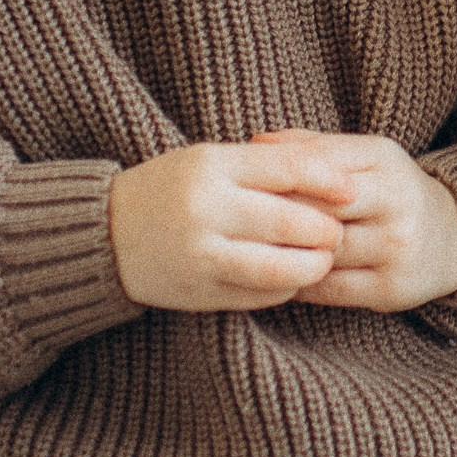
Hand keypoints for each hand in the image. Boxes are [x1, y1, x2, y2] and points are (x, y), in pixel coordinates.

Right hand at [108, 143, 344, 311]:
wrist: (104, 234)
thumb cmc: (170, 189)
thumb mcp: (209, 161)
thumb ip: (265, 165)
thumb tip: (337, 179)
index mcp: (210, 165)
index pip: (288, 168)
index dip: (329, 181)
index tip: (352, 190)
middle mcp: (205, 209)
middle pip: (291, 221)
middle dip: (327, 229)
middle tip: (339, 232)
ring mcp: (202, 254)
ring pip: (280, 266)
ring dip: (314, 265)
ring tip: (324, 260)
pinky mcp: (201, 291)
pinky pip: (261, 295)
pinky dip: (286, 288)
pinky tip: (292, 278)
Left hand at [246, 132, 456, 312]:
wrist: (454, 238)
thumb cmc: (390, 192)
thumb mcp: (362, 157)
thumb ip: (312, 146)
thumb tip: (254, 142)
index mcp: (383, 158)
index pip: (316, 163)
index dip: (276, 178)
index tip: (246, 189)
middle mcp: (396, 200)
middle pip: (316, 209)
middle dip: (275, 219)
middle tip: (240, 226)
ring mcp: (396, 246)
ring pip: (320, 251)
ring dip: (283, 255)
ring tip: (254, 252)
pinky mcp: (392, 288)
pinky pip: (329, 289)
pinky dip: (298, 283)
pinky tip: (282, 276)